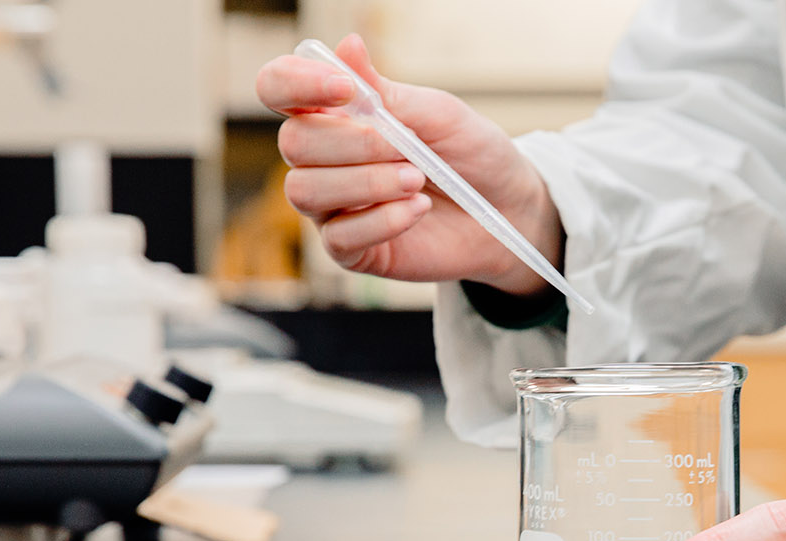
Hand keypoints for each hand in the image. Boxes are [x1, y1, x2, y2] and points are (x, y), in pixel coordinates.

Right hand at [255, 35, 561, 296]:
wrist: (506, 209)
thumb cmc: (468, 154)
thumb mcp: (436, 113)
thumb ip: (386, 90)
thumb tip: (347, 46)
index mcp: (334, 113)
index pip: (279, 86)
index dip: (298, 83)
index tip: (346, 89)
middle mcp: (322, 159)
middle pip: (293, 143)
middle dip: (354, 143)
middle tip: (407, 148)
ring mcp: (331, 206)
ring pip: (305, 190)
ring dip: (367, 182)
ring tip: (417, 181)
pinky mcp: (349, 248)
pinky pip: (339, 236)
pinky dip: (383, 220)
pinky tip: (418, 209)